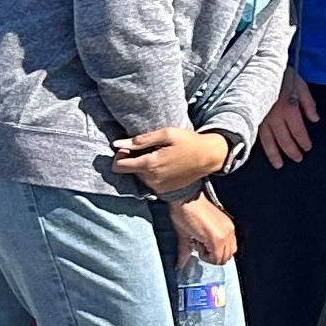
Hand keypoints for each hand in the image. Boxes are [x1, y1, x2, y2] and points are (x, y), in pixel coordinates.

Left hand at [114, 125, 232, 191]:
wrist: (209, 157)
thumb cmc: (188, 141)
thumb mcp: (166, 134)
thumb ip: (140, 140)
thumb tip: (116, 144)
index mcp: (150, 164)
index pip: (118, 166)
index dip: (120, 156)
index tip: (130, 149)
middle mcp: (151, 179)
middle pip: (129, 171)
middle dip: (134, 160)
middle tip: (150, 150)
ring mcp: (158, 187)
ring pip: (139, 177)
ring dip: (144, 167)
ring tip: (160, 157)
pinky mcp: (164, 190)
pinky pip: (150, 182)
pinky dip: (153, 174)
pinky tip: (166, 165)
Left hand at [168, 193, 237, 264]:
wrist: (187, 196)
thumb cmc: (184, 212)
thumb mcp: (183, 235)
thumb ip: (184, 252)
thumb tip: (180, 264)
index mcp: (217, 238)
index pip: (217, 259)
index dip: (206, 258)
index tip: (197, 249)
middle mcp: (227, 233)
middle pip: (227, 256)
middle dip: (214, 256)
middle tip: (202, 247)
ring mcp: (229, 226)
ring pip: (232, 248)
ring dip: (220, 250)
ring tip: (207, 242)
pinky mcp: (228, 221)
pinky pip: (231, 238)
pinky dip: (223, 242)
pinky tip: (210, 235)